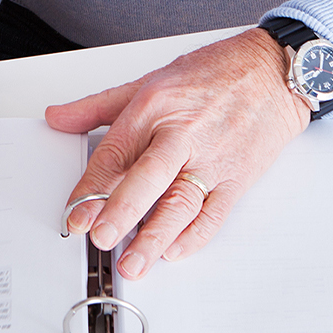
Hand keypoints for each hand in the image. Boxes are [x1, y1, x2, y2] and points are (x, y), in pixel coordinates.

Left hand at [49, 28, 311, 279]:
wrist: (274, 70)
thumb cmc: (214, 73)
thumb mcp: (148, 81)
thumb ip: (97, 106)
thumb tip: (58, 117)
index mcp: (154, 109)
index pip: (114, 154)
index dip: (90, 188)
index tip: (74, 214)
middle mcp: (183, 134)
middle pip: (148, 178)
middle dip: (122, 210)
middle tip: (101, 237)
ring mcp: (213, 158)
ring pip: (182, 202)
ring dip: (156, 236)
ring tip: (134, 262)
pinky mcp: (238, 176)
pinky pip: (215, 212)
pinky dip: (195, 235)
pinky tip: (175, 250)